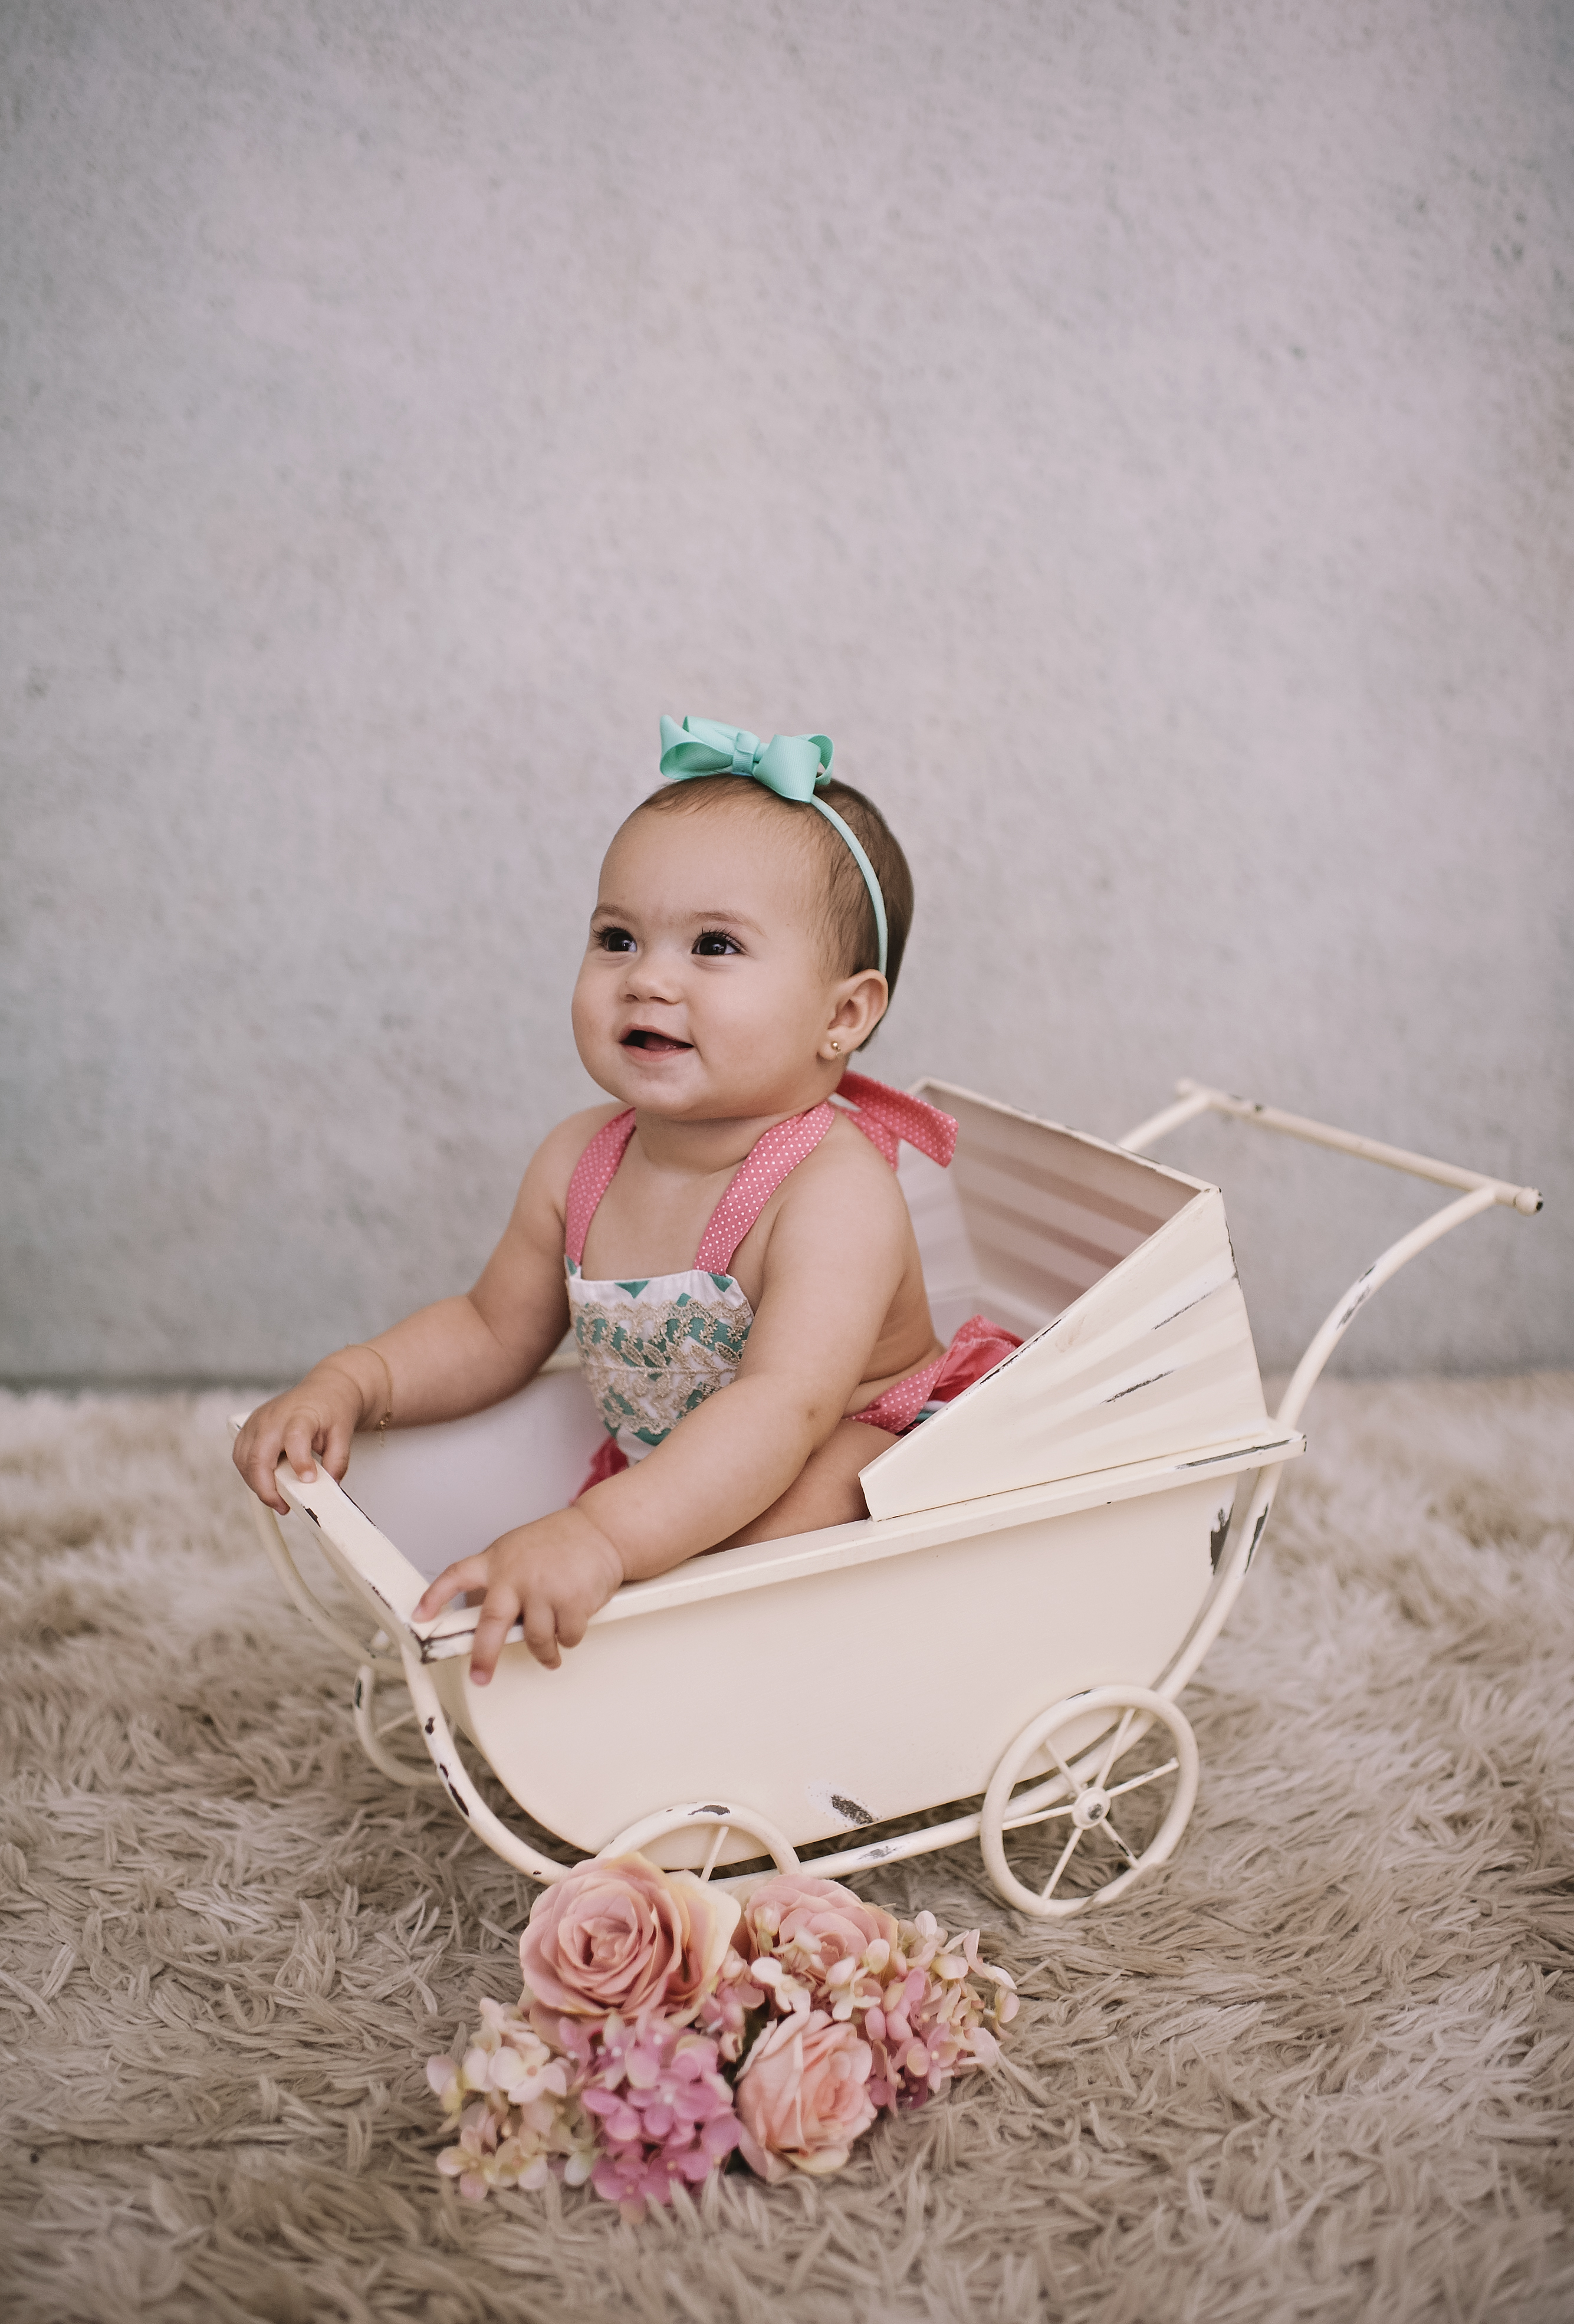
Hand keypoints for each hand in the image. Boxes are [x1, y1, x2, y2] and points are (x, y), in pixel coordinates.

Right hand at [232, 1362, 367, 1513]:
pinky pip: (240, 1456)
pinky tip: (267, 1481)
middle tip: (283, 1506)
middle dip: (266, 1488)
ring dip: (256, 1484)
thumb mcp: (343, 1433)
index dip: (299, 1461)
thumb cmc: (331, 1410)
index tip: (308, 1480)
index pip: (294, 1438)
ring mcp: (256, 1422)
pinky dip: (250, 1474)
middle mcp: (273, 1418)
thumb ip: (338, 1461)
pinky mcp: (248, 1428)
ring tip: (277, 1497)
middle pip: (258, 1456)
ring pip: (243, 1460)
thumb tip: (329, 1486)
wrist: (323, 1390)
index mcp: (300, 1415)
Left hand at [413, 1506, 625, 1679]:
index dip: (435, 1597)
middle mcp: (516, 1576)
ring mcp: (543, 1589)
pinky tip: (572, 1625)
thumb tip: (487, 1622)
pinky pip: (565, 1638)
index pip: (456, 1576)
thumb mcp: (518, 1551)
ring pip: (536, 1639)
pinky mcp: (572, 1601)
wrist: (601, 1530)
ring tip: (549, 1655)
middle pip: (492, 1622)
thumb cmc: (559, 1543)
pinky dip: (569, 1639)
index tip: (420, 1617)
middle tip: (480, 1676)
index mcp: (496, 1561)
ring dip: (545, 1653)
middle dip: (484, 1655)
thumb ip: (500, 1580)